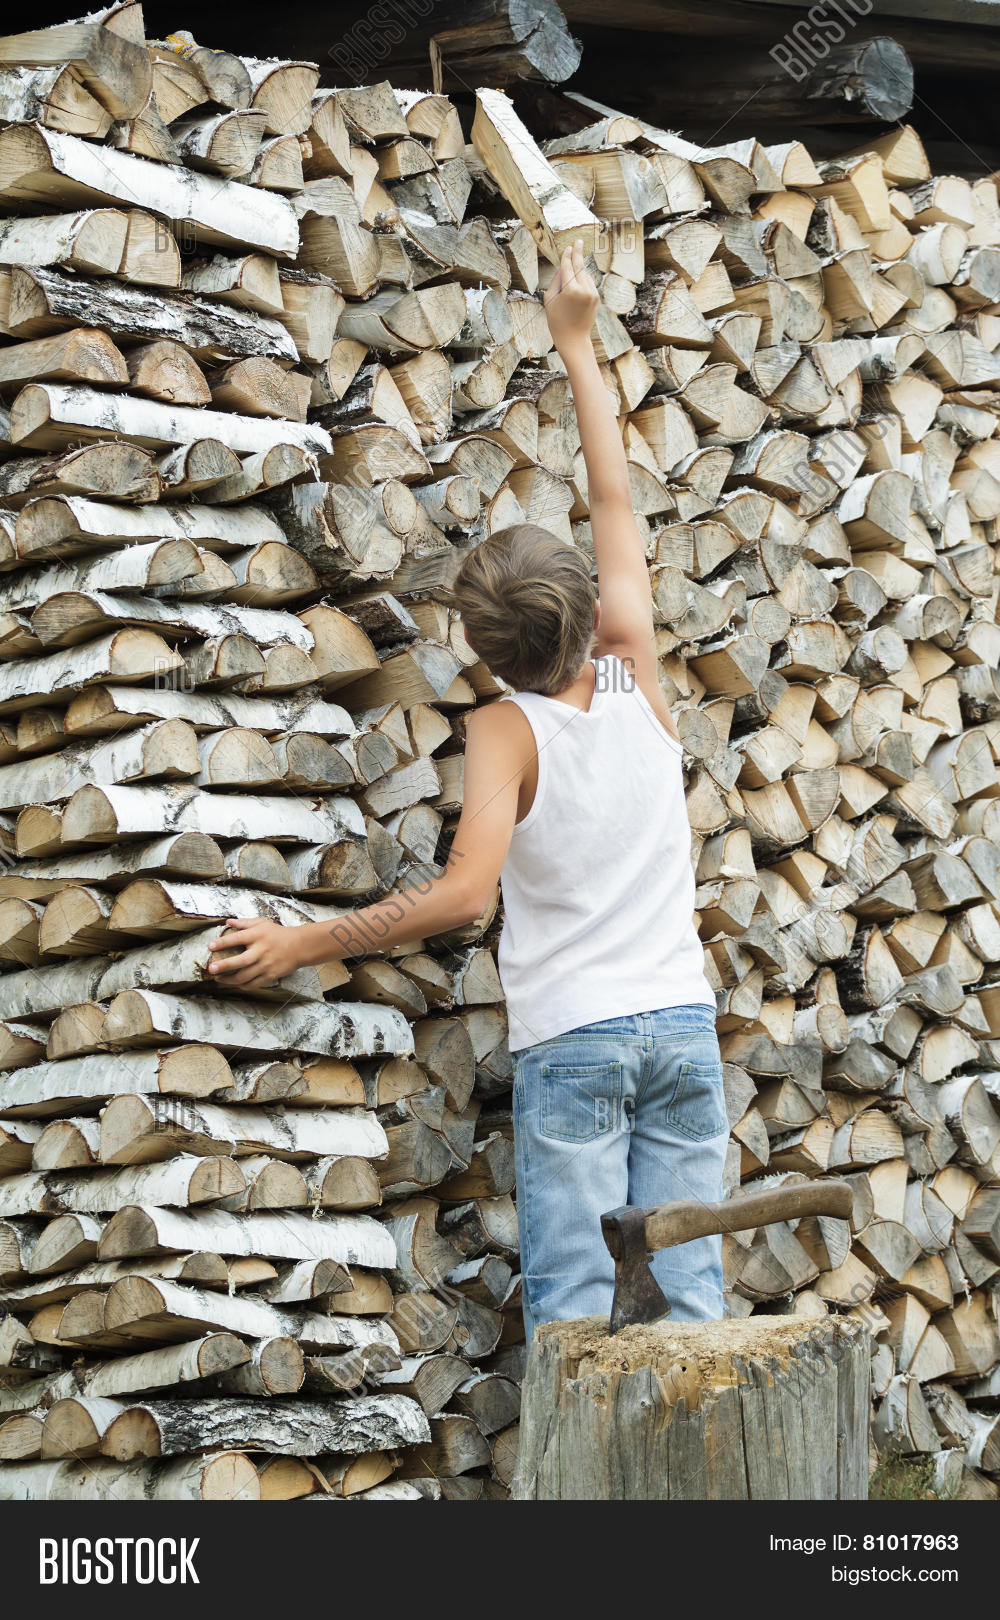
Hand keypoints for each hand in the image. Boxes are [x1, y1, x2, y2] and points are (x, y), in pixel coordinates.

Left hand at [207, 918, 303, 990]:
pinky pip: (254, 984)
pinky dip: (243, 986)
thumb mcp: (262, 923)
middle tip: (211, 969)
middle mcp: (261, 950)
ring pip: (245, 976)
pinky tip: (236, 984)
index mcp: (257, 935)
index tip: (210, 946)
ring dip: (230, 980)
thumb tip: (228, 922)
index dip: (222, 943)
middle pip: (240, 961)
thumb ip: (244, 923)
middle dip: (224, 965)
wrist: (300, 946)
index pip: (237, 939)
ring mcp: (266, 965)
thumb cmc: (278, 933)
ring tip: (219, 979)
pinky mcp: (271, 975)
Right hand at [544, 239, 598, 354]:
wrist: (573, 339)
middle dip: (578, 253)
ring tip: (570, 279)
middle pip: (580, 266)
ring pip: (584, 275)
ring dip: (578, 271)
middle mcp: (584, 289)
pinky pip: (588, 283)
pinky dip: (582, 281)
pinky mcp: (596, 298)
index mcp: (570, 289)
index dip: (567, 256)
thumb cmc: (557, 320)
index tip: (568, 247)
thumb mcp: (550, 299)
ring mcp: (592, 293)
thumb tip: (563, 266)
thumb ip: (556, 280)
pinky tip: (576, 286)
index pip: (568, 266)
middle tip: (578, 241)